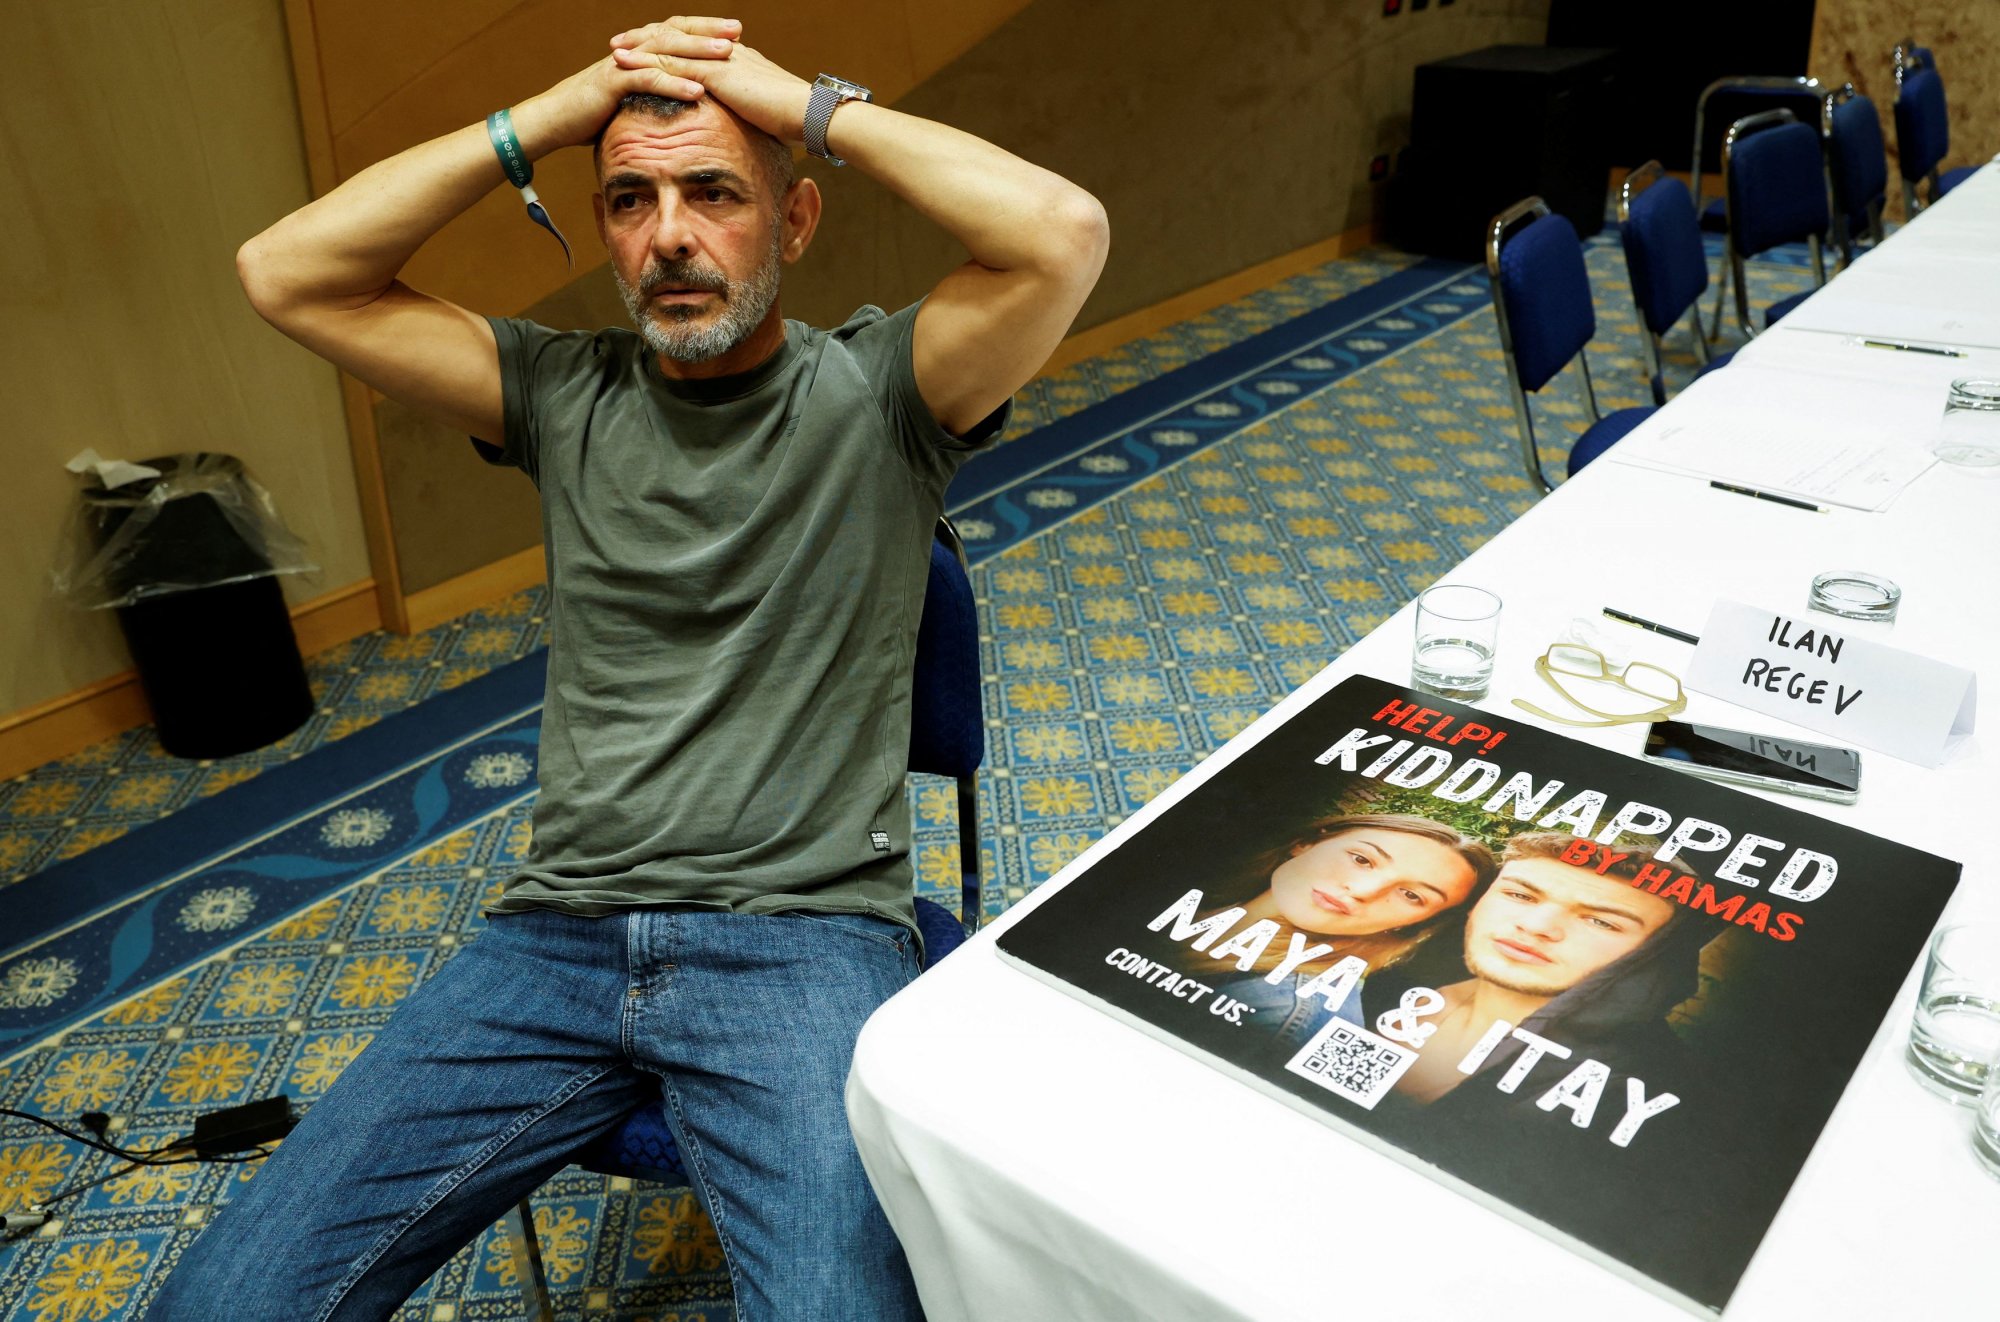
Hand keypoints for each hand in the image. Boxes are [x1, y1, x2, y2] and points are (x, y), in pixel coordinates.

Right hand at [517, 17, 741, 151]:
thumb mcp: (628, 100)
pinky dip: (674, 83)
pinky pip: (647, 79)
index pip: (676, 32)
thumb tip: (679, 102)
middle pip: (675, 33)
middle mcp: (632, 51)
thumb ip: (652, 94)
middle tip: (738, 31)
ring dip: (698, 52)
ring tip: (728, 54)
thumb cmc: (590, 114)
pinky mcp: (612, 83)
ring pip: (665, 51)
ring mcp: (622, 64)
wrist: (552, 120)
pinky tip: (698, 90)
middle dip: (708, 31)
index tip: (735, 33)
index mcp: (638, 52)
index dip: (704, 30)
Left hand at [610, 19, 813, 144]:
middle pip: (678, 35)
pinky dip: (645, 62)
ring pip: (669, 44)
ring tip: (614, 50)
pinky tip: (624, 66)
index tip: (650, 50)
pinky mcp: (715, 71)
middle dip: (647, 38)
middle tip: (621, 42)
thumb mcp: (768, 115)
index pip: (696, 45)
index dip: (670, 45)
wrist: (813, 115)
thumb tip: (747, 130)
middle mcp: (726, 51)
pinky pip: (671, 63)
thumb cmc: (799, 123)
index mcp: (738, 59)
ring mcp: (719, 59)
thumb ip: (752, 115)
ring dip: (639, 46)